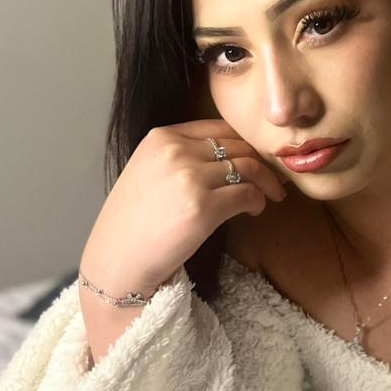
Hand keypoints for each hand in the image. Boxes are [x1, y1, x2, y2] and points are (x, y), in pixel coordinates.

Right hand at [79, 119, 286, 294]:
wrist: (117, 262)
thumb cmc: (134, 223)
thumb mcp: (148, 171)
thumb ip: (181, 155)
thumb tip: (229, 155)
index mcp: (161, 137)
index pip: (219, 128)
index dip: (245, 143)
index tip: (257, 157)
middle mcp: (175, 151)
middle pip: (238, 146)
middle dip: (262, 162)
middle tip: (274, 178)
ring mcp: (189, 178)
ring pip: (248, 167)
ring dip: (266, 182)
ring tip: (271, 195)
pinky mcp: (203, 207)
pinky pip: (247, 194)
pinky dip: (258, 201)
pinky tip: (255, 209)